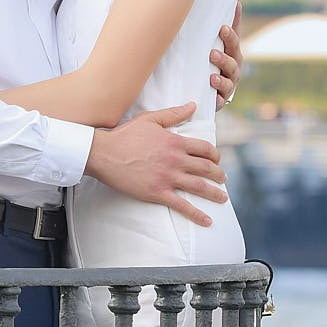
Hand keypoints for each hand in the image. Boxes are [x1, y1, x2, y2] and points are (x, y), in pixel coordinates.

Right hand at [86, 102, 226, 225]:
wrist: (104, 154)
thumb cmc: (125, 135)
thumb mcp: (150, 119)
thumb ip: (174, 114)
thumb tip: (192, 105)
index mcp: (175, 142)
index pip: (205, 149)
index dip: (214, 155)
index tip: (216, 160)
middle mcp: (175, 160)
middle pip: (206, 168)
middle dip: (218, 175)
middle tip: (223, 179)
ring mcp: (168, 178)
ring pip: (199, 187)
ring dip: (214, 193)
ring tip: (222, 198)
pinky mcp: (158, 193)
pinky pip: (182, 205)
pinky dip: (197, 214)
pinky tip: (207, 221)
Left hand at [210, 13, 242, 110]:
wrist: (208, 91)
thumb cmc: (213, 62)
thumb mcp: (217, 44)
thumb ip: (227, 25)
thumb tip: (236, 2)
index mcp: (232, 54)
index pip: (233, 42)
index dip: (230, 36)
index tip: (222, 28)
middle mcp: (233, 69)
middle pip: (232, 61)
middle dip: (224, 57)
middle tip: (212, 52)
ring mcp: (228, 85)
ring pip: (228, 81)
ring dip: (220, 80)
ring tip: (212, 76)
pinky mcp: (220, 100)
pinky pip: (220, 100)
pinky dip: (217, 96)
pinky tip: (212, 93)